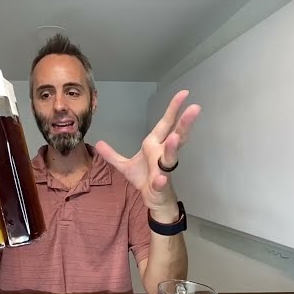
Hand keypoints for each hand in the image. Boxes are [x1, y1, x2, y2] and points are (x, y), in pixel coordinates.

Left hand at [95, 90, 199, 219]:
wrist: (153, 199)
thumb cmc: (145, 178)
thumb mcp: (125, 165)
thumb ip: (112, 154)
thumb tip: (99, 143)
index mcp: (155, 145)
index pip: (166, 123)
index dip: (174, 109)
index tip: (184, 94)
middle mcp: (162, 154)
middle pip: (176, 135)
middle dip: (184, 123)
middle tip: (194, 108)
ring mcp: (163, 169)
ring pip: (171, 156)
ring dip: (172, 147)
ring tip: (174, 138)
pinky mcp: (160, 185)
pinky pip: (161, 182)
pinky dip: (160, 180)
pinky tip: (161, 179)